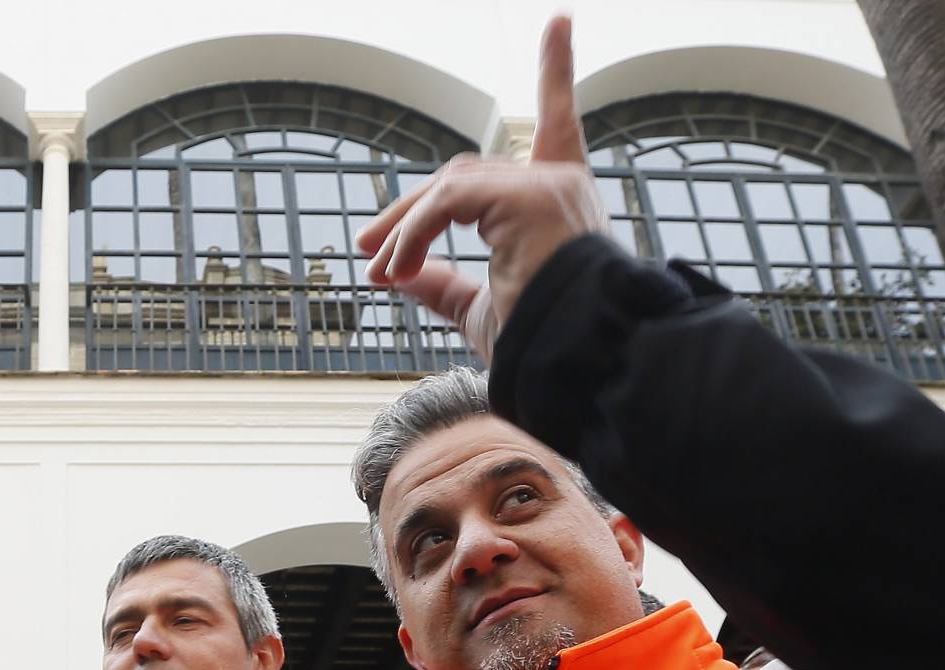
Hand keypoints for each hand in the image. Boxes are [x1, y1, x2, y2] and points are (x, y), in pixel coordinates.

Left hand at [357, 14, 607, 362]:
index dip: (557, 72)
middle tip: (369, 250)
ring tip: (379, 269)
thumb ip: (446, 286)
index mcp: (557, 203)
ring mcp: (547, 185)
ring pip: (450, 188)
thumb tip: (406, 275)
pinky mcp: (529, 195)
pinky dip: (413, 233)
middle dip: (411, 211)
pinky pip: (448, 202)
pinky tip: (398, 269)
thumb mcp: (482, 312)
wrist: (575, 362)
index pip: (558, 125)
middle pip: (464, 174)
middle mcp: (559, 183)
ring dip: (404, 229)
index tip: (559, 23)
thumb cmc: (542, 343)